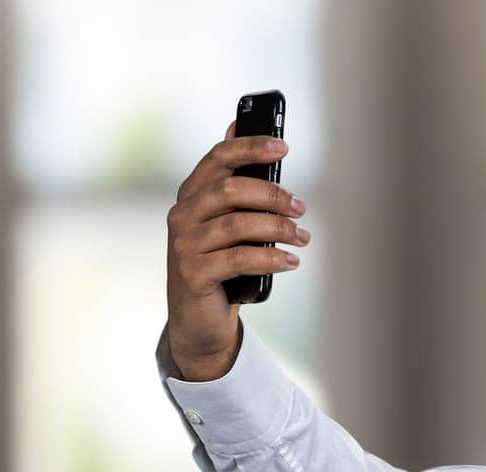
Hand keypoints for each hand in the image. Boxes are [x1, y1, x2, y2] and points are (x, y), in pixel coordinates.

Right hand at [163, 120, 310, 380]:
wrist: (199, 320)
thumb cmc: (219, 267)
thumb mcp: (229, 225)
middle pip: (231, 190)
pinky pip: (239, 258)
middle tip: (301, 208)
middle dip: (272, 195)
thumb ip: (239, 190)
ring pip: (238, 224)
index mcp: (192, 196)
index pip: (218, 159)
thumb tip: (249, 138)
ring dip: (278, 228)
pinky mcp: (193, 274)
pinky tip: (290, 261)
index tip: (282, 146)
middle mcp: (183, 216)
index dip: (250, 148)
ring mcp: (184, 245)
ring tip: (302, 237)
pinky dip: (271, 258)